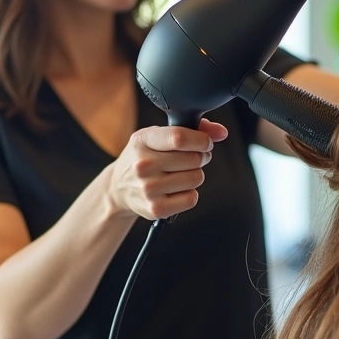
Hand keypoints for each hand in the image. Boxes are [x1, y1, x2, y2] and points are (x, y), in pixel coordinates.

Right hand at [106, 119, 226, 219]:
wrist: (118, 188)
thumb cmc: (144, 158)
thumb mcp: (157, 137)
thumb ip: (191, 129)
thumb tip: (221, 132)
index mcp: (143, 140)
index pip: (179, 138)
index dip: (201, 140)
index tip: (205, 142)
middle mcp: (143, 165)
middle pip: (194, 159)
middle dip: (200, 157)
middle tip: (189, 160)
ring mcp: (148, 188)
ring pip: (196, 178)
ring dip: (194, 176)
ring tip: (179, 174)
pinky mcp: (156, 209)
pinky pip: (191, 199)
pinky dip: (189, 194)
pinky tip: (175, 190)